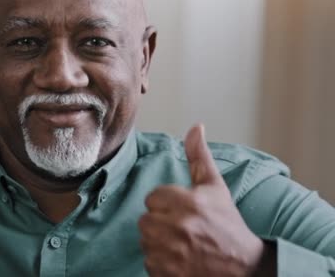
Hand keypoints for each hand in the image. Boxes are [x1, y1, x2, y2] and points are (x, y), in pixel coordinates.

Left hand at [139, 125, 264, 276]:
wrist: (243, 269)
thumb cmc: (227, 226)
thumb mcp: (215, 188)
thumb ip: (199, 157)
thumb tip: (195, 126)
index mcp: (189, 202)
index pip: (153, 197)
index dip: (167, 205)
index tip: (184, 212)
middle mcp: (178, 225)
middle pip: (146, 219)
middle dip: (161, 223)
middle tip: (183, 230)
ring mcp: (171, 251)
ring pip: (146, 240)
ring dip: (159, 243)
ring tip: (182, 245)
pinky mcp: (166, 271)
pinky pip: (149, 261)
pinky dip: (160, 262)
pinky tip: (180, 260)